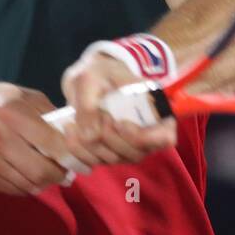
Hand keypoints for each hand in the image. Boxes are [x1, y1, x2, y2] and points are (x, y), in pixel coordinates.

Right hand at [0, 83, 71, 195]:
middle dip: (61, 174)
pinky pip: (13, 190)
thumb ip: (42, 109)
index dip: (73, 155)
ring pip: (30, 185)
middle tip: (66, 170)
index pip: (53, 143)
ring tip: (46, 170)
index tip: (82, 159)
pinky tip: (23, 172)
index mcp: (10, 113)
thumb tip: (72, 128)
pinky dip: (24, 184)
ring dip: (44, 181)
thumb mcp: (11, 93)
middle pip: (43, 171)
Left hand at [58, 51, 177, 170]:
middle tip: (94, 116)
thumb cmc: (100, 73)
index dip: (143, 137)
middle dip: (110, 138)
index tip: (120, 123)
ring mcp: (128, 147)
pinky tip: (70, 132)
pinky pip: (95, 162)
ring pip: (113, 159)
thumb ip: (89, 103)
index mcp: (155, 111)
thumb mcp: (92, 77)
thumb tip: (91, 135)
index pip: (165, 138)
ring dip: (91, 144)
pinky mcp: (108, 153)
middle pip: (135, 153)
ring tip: (75, 122)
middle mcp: (146, 134)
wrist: (89, 79)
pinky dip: (79, 150)